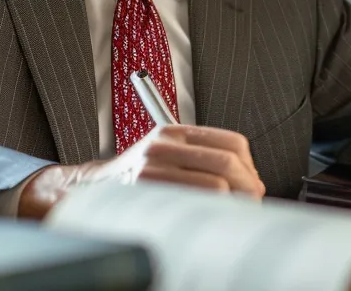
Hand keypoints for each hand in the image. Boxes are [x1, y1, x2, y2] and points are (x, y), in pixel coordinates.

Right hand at [17, 124, 264, 218]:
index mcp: (176, 132)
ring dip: (232, 204)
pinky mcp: (147, 186)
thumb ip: (203, 162)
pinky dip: (210, 212)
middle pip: (228, 162)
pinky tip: (209, 218)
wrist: (96, 190)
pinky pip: (195, 201)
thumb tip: (251, 183)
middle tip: (252, 203)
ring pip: (217, 184)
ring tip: (232, 215)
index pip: (232, 142)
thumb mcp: (169, 158)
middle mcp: (165, 143)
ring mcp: (155, 165)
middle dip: (248, 187)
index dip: (250, 167)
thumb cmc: (138, 178)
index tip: (255, 185)